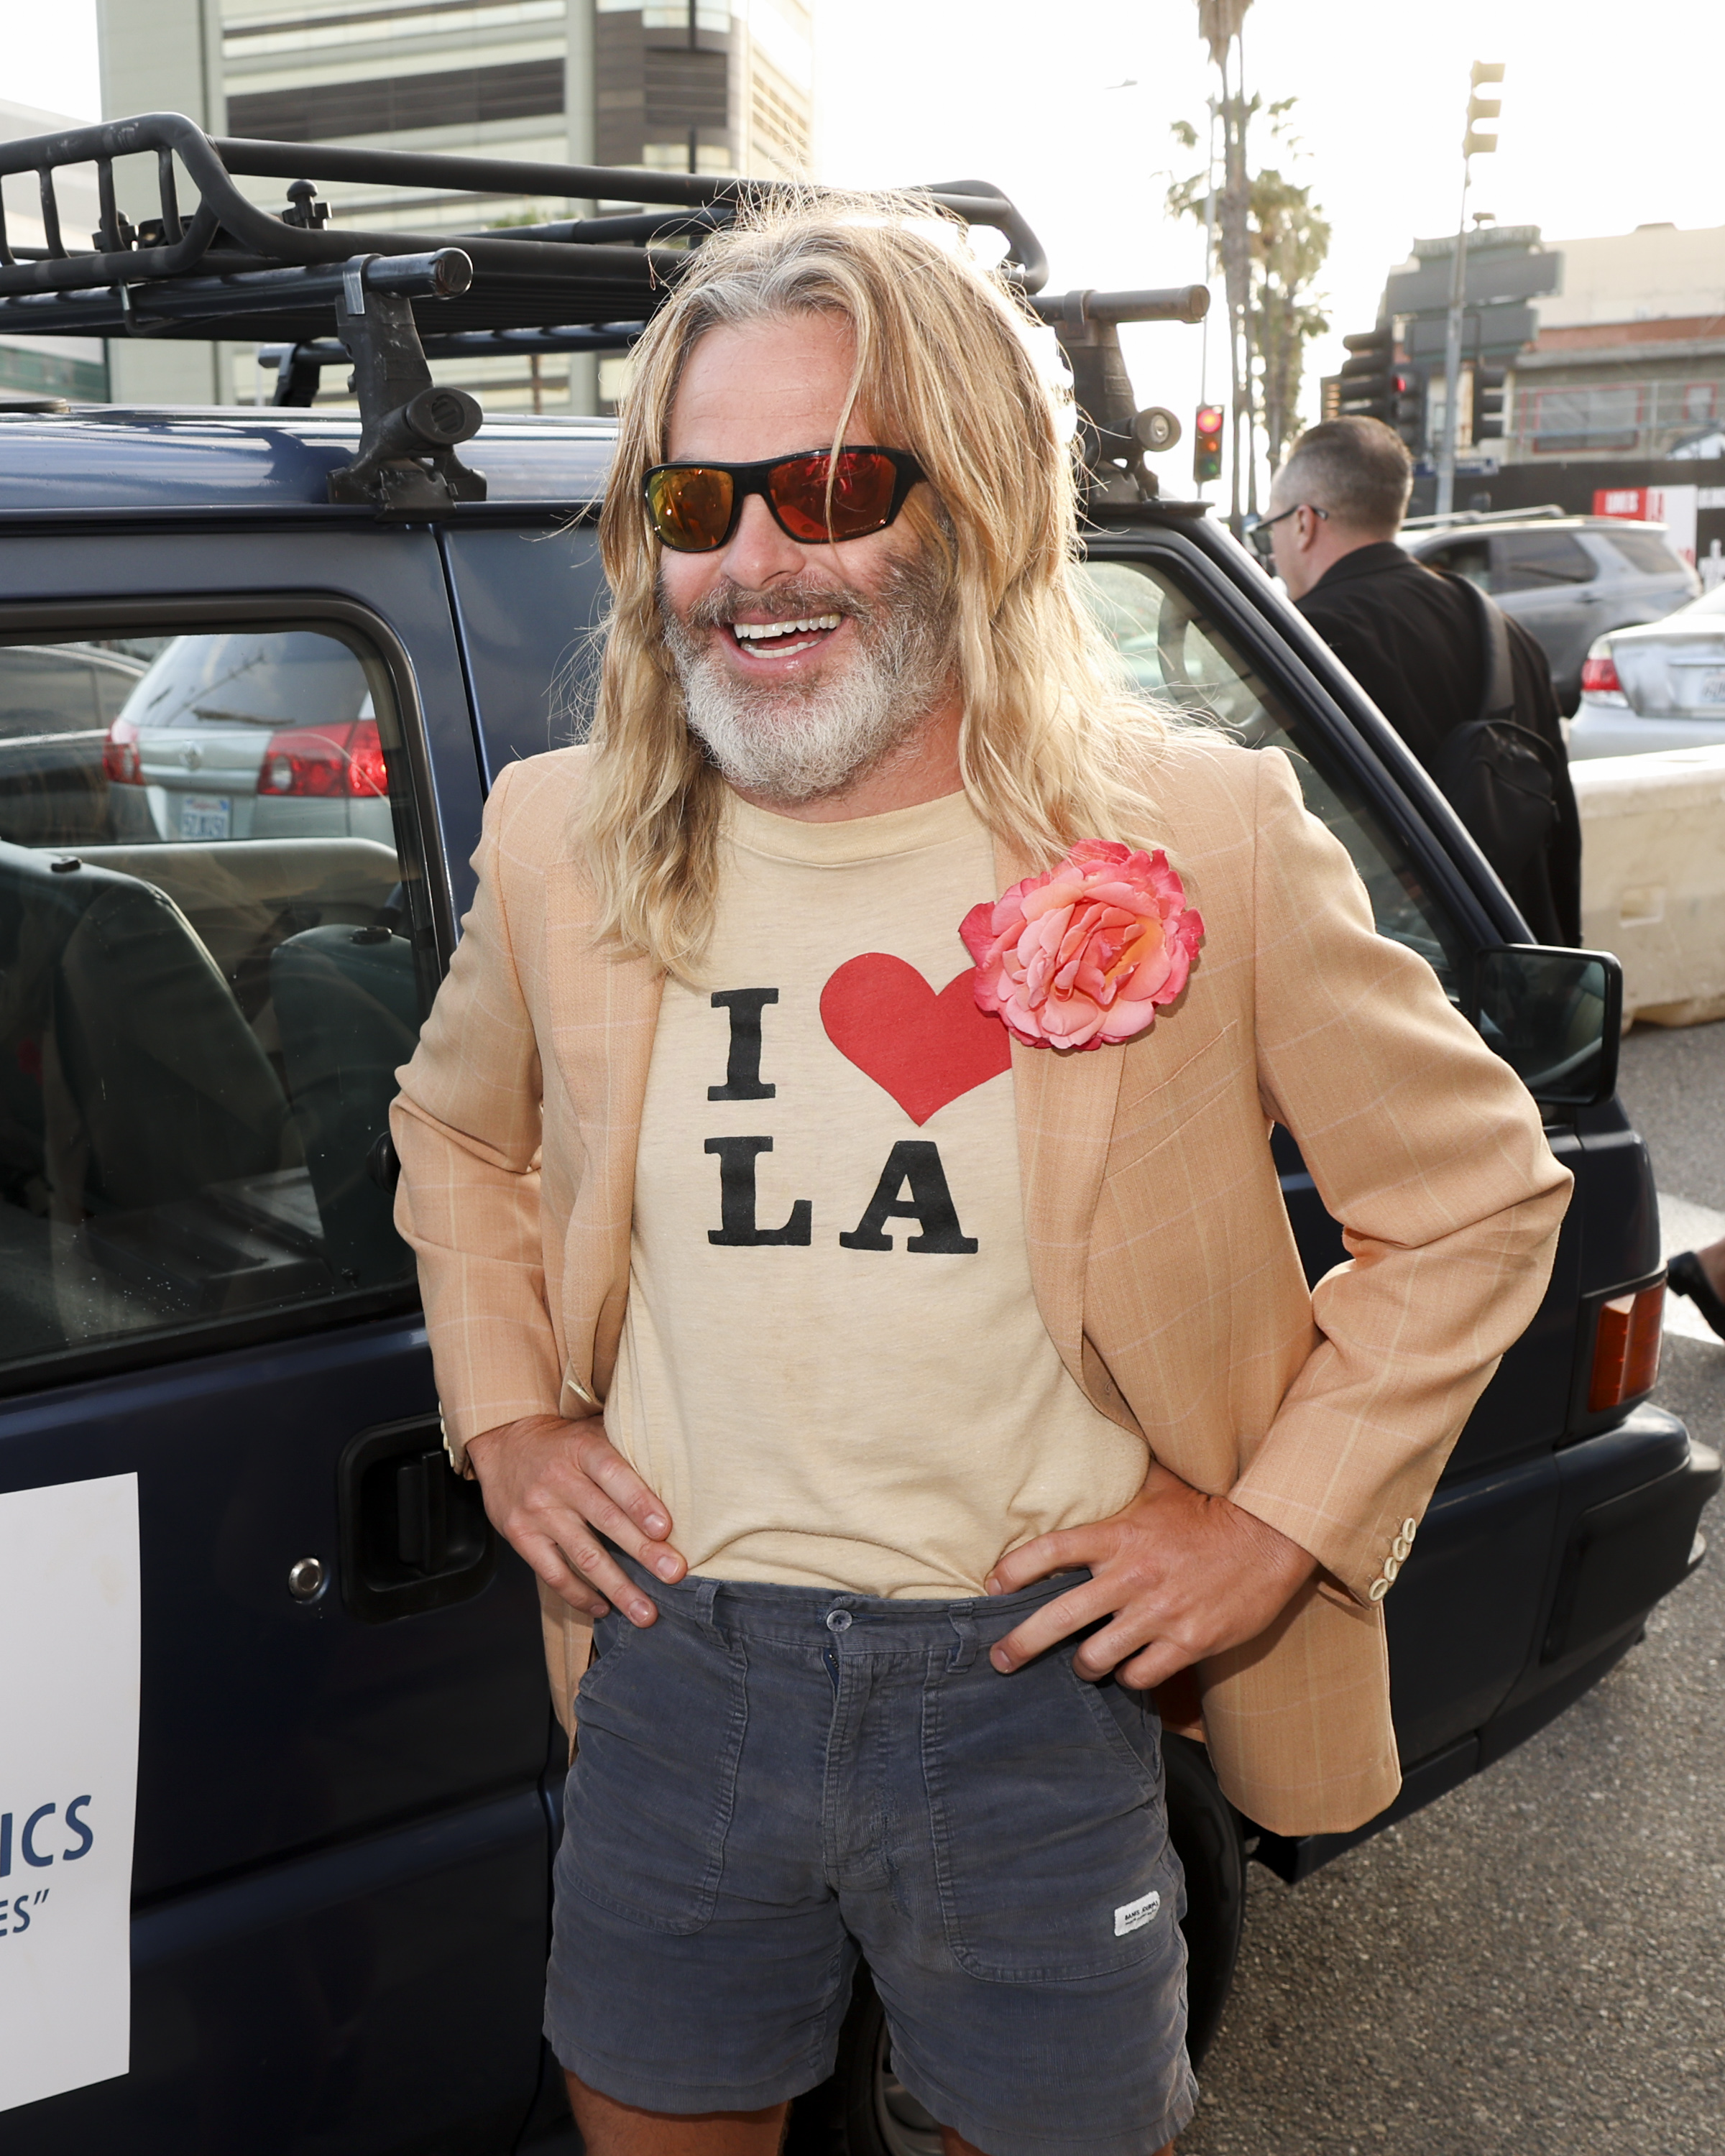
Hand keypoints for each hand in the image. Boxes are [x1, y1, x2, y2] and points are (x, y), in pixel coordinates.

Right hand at [464, 1413, 684, 1624]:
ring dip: (618, 1587)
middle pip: (606, 1520)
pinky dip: (579, 1594)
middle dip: (643, 1552)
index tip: (665, 1529)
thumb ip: (627, 1452)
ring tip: (646, 1613)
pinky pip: (553, 1573)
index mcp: (583, 1450)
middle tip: (674, 1574)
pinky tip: (603, 1608)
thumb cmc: (565, 1443)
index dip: (639, 1502)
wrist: (503, 1441)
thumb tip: (679, 1480)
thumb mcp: (593, 1432)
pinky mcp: (521, 1536)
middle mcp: (559, 1480)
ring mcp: (538, 1511)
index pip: (614, 1475)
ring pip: (583, 1556)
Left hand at [984, 1460, 1315, 1688]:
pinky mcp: (1188, 1643)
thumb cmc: (1208, 1515)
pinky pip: (1139, 1675)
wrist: (1270, 1540)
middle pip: (1058, 1618)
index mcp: (1120, 1537)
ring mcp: (1160, 1614)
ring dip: (1084, 1665)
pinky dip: (1129, 1677)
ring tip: (1083, 1665)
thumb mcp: (1160, 1491)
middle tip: (1001, 1658)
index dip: (1014, 1571)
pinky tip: (1130, 1669)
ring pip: (1095, 1658)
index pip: (1050, 1551)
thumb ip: (1122, 1485)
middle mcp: (1132, 1577)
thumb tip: (1095, 1448)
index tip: (992, 1587)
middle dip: (1021, 1644)